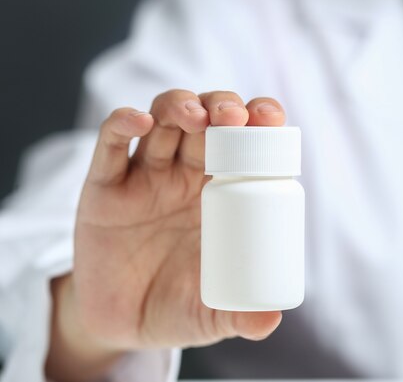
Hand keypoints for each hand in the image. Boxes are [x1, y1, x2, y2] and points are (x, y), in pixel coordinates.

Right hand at [46, 90, 286, 381]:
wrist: (121, 323)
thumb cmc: (177, 307)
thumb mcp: (212, 315)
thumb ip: (241, 317)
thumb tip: (271, 319)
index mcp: (222, 192)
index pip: (246, 141)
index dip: (259, 120)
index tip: (271, 119)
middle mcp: (186, 174)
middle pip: (206, 119)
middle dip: (222, 106)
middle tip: (235, 117)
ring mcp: (145, 176)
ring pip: (162, 119)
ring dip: (180, 105)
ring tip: (196, 117)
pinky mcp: (105, 187)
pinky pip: (110, 144)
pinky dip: (122, 123)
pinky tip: (139, 121)